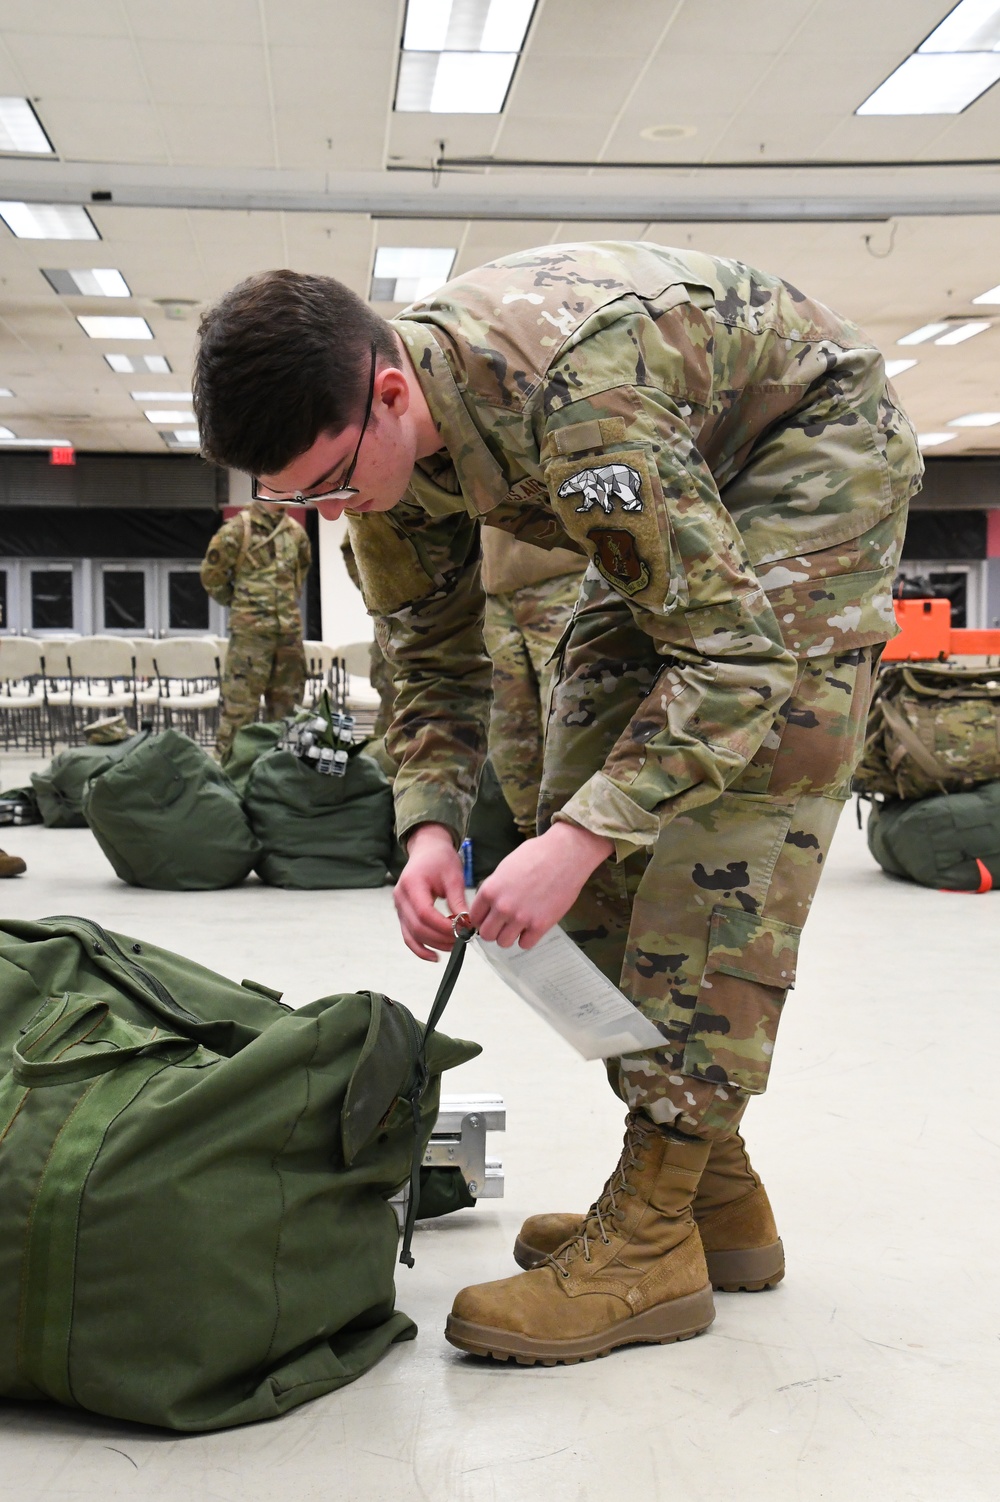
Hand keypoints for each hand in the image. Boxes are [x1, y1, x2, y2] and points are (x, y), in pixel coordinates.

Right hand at [393, 823, 467, 961]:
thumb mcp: (453, 876)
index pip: (424, 913)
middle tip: (463, 939)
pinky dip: (420, 948)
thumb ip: (457, 901)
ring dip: (433, 944)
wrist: (427, 850)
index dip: (443, 926)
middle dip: (441, 938)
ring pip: (412, 935)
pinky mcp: (403, 914)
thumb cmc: (441, 859)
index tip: (462, 930)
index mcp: (412, 884)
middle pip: (418, 927)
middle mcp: (400, 897)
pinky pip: (408, 935)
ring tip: (454, 946)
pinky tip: (434, 956)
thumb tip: (466, 925)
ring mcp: (399, 907)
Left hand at [470, 822, 613, 949]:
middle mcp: (502, 907)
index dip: (481, 918)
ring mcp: (521, 918)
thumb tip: (490, 904)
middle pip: (486, 934)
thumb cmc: (537, 855)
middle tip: (503, 923)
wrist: (565, 854)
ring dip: (509, 936)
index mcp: (490, 890)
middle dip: (493, 930)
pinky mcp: (541, 925)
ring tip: (518, 926)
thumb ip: (495, 888)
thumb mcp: (505, 867)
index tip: (489, 917)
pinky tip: (532, 927)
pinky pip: (525, 944)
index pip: (474, 917)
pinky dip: (527, 938)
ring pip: (503, 943)